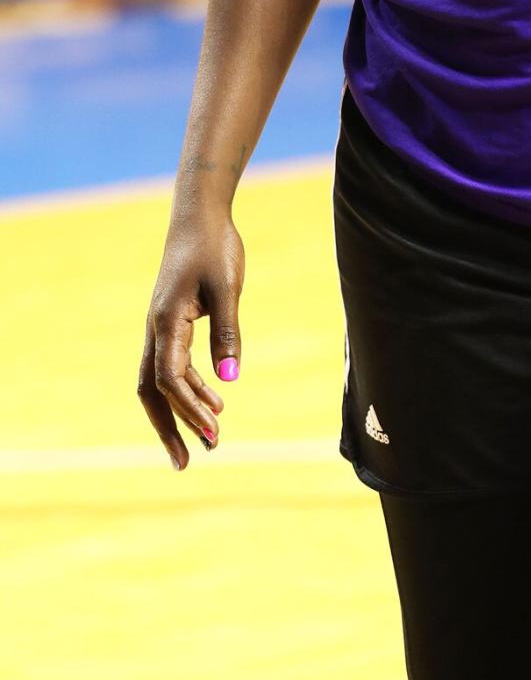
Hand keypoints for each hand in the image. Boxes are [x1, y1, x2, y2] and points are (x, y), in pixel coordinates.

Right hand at [138, 211, 245, 470]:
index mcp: (166, 322)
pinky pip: (173, 364)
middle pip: (152, 391)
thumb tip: (230, 380)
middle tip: (188, 463)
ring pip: (160, 381)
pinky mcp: (172, 322)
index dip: (188, 407)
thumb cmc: (214, 247)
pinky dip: (190, 386)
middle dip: (169, 427)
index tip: (214, 429)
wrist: (199, 216)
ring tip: (211, 437)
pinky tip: (215, 397)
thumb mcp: (227, 287)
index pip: (169, 378)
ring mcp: (161, 327)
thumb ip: (228, 332)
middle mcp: (156, 329)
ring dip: (182, 410)